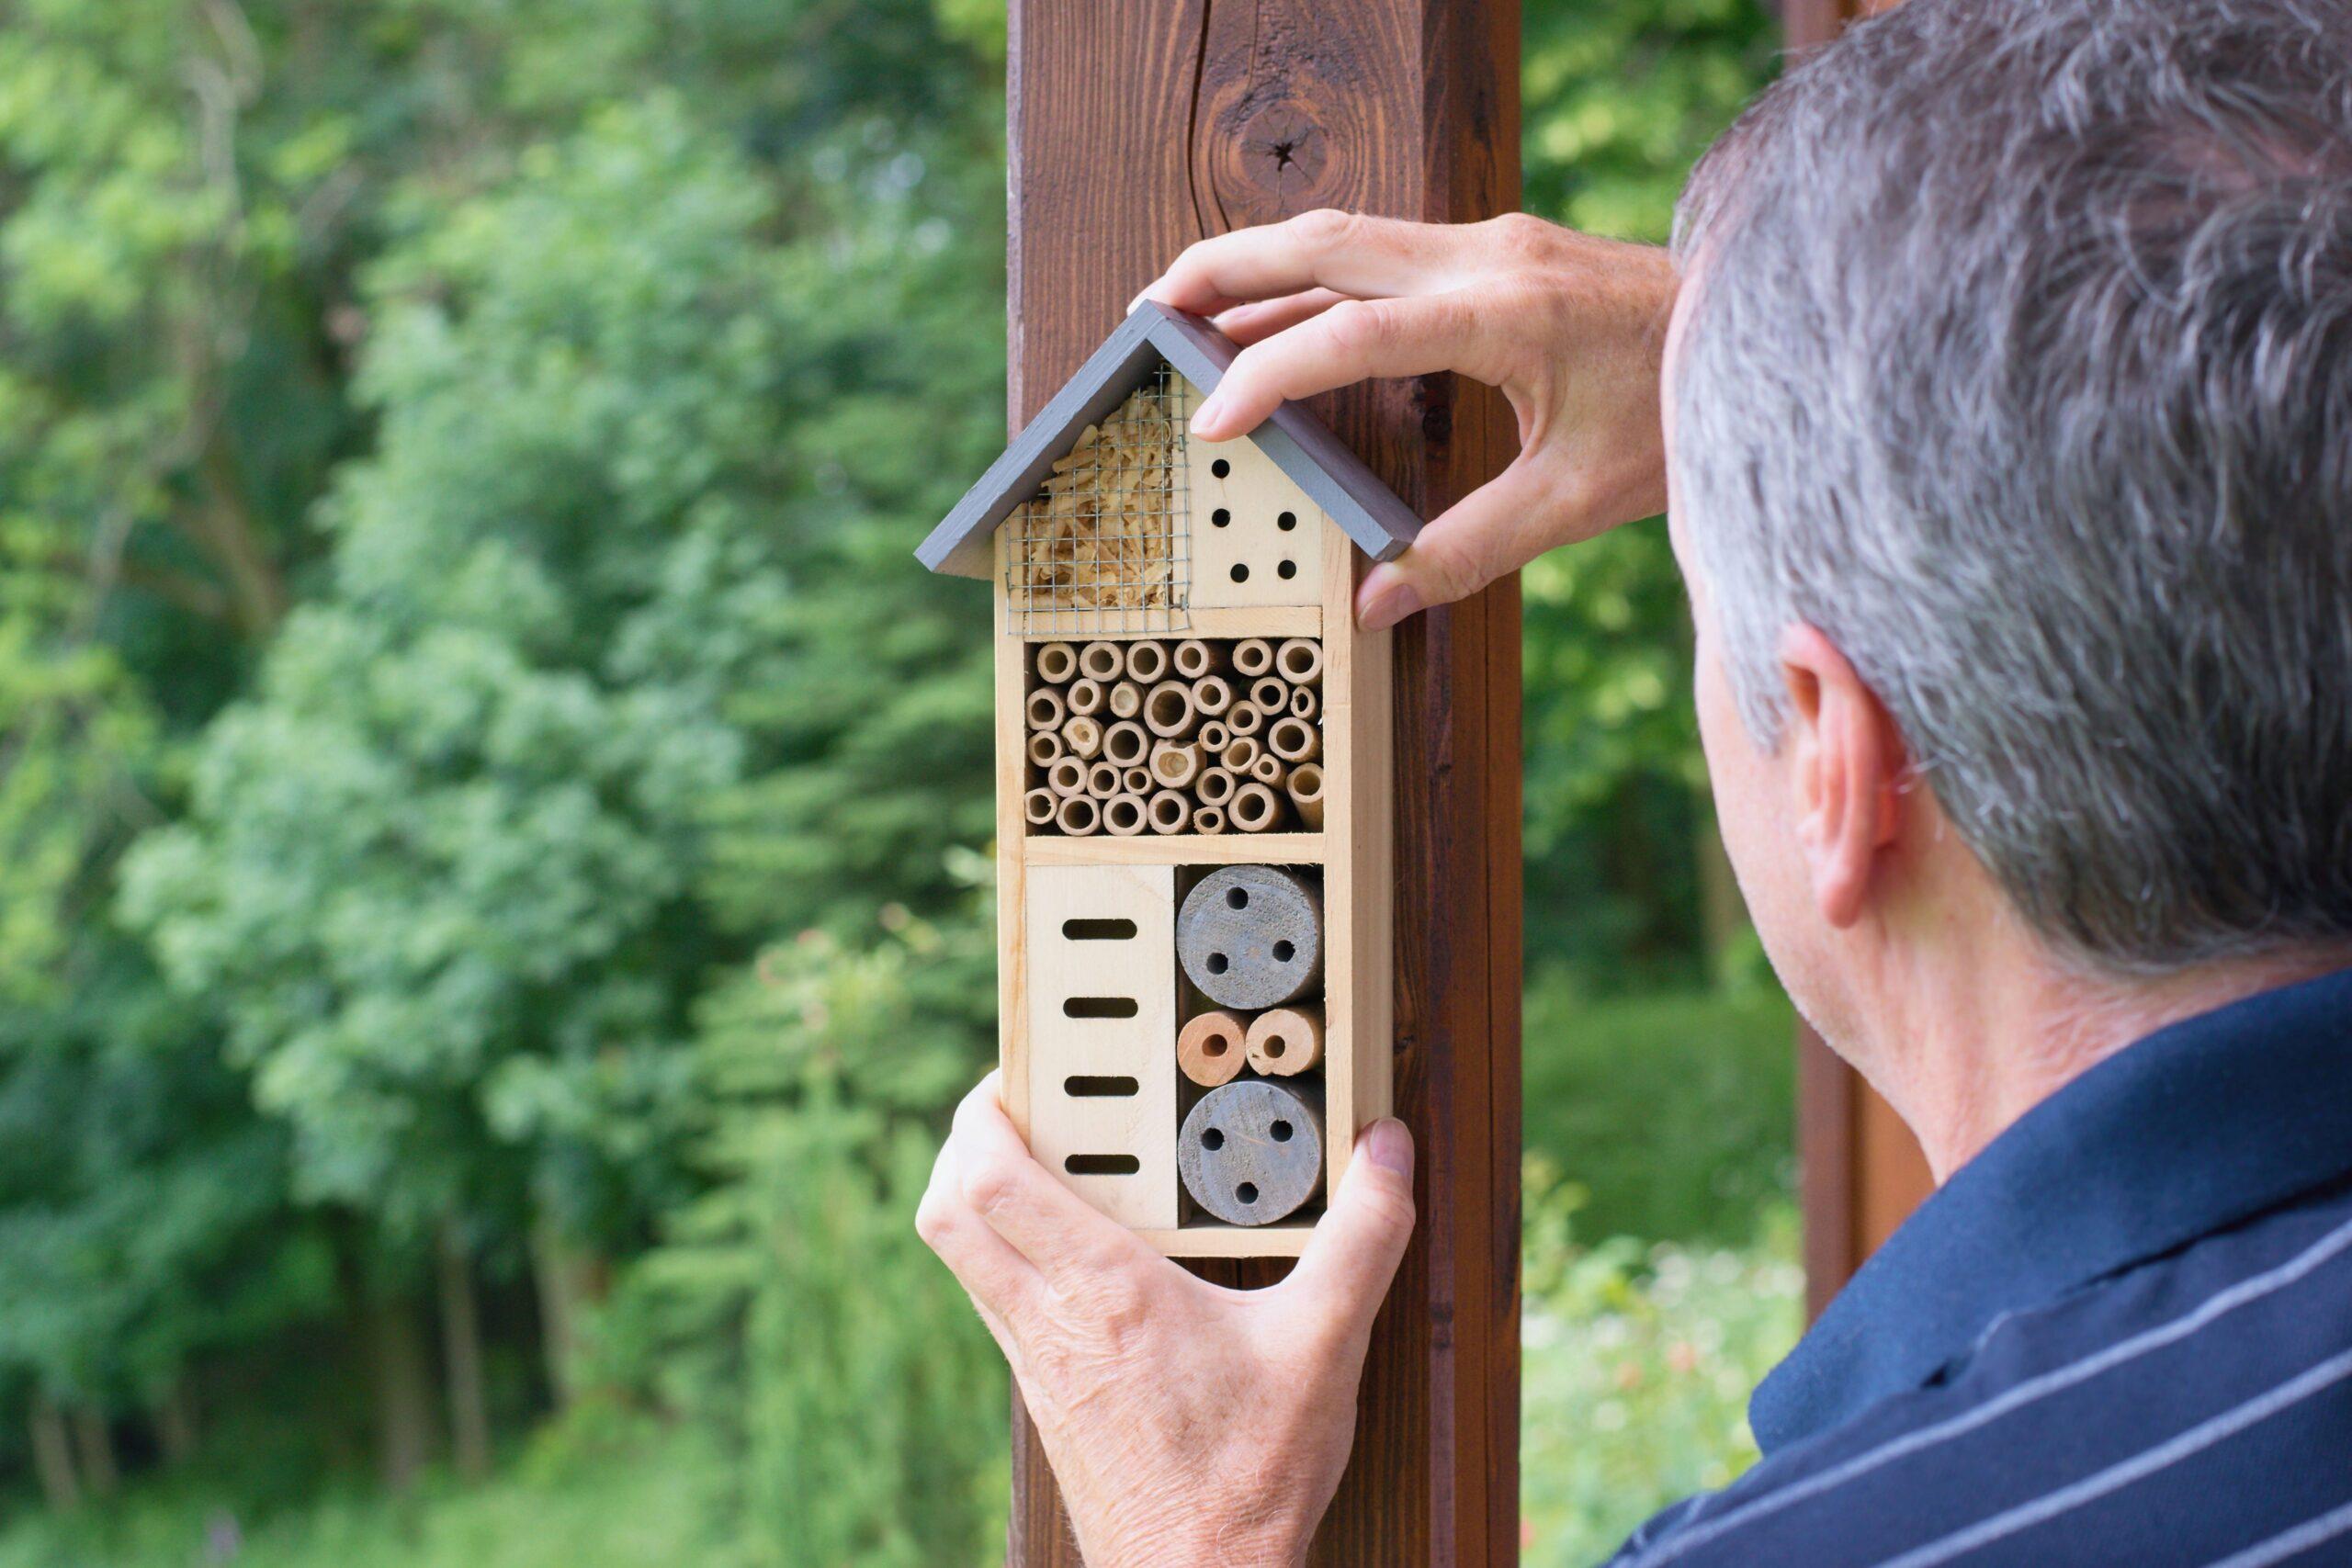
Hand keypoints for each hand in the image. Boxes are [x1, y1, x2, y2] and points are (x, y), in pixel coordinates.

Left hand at [917, 1073, 1416, 1566]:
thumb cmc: (1249, 1477)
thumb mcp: (1326, 1345)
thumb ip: (1363, 1238)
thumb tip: (1389, 1153)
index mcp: (1103, 1290)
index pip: (990, 1180)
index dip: (982, 1113)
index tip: (1016, 1075)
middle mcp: (1050, 1320)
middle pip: (946, 1209)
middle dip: (962, 1144)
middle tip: (1014, 1109)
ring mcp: (1038, 1362)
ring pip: (962, 1258)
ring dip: (981, 1200)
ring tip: (1045, 1165)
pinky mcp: (1046, 1395)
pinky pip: (997, 1302)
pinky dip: (1010, 1257)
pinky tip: (1077, 1255)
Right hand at [1138, 210, 1677, 629]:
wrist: (1761, 336)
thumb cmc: (1683, 412)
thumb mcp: (1578, 502)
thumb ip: (1468, 551)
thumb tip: (1376, 603)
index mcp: (1505, 313)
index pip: (1353, 333)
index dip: (1270, 375)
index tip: (1211, 423)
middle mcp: (1488, 256)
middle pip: (1325, 241)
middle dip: (1226, 270)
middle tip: (1150, 310)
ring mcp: (1490, 242)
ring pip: (1346, 234)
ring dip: (1261, 266)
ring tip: (1187, 308)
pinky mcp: (1496, 250)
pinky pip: (1381, 253)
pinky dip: (1314, 281)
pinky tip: (1276, 319)